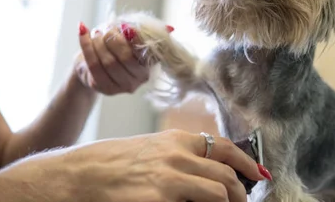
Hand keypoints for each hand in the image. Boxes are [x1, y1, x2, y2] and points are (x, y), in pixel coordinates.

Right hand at [0, 129, 268, 201]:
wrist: (77, 174)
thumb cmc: (111, 162)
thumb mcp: (149, 148)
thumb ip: (179, 155)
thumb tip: (208, 167)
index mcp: (175, 139)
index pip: (225, 147)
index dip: (247, 163)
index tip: (258, 175)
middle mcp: (177, 155)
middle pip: (227, 173)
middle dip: (240, 191)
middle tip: (242, 201)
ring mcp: (169, 178)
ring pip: (219, 192)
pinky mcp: (158, 199)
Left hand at [74, 21, 157, 94]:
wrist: (93, 61)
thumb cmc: (116, 44)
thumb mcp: (131, 34)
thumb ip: (146, 31)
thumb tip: (169, 29)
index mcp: (151, 63)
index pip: (144, 51)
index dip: (135, 39)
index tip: (125, 27)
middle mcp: (140, 78)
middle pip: (124, 57)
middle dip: (112, 38)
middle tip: (104, 28)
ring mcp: (122, 86)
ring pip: (108, 61)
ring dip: (98, 42)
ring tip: (95, 32)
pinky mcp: (104, 88)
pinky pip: (93, 65)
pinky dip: (86, 45)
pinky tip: (83, 32)